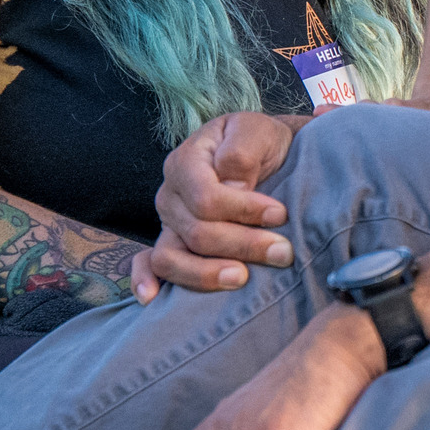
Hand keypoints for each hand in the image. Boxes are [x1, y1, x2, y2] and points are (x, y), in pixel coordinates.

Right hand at [134, 110, 299, 299]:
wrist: (264, 153)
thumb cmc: (260, 142)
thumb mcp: (256, 131)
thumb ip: (242, 151)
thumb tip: (233, 186)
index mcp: (186, 162)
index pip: (206, 198)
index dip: (244, 210)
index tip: (281, 214)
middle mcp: (170, 196)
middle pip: (196, 232)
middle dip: (243, 246)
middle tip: (284, 252)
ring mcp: (168, 224)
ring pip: (170, 258)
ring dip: (206, 274)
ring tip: (241, 279)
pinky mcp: (173, 243)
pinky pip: (148, 265)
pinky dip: (145, 282)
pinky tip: (152, 298)